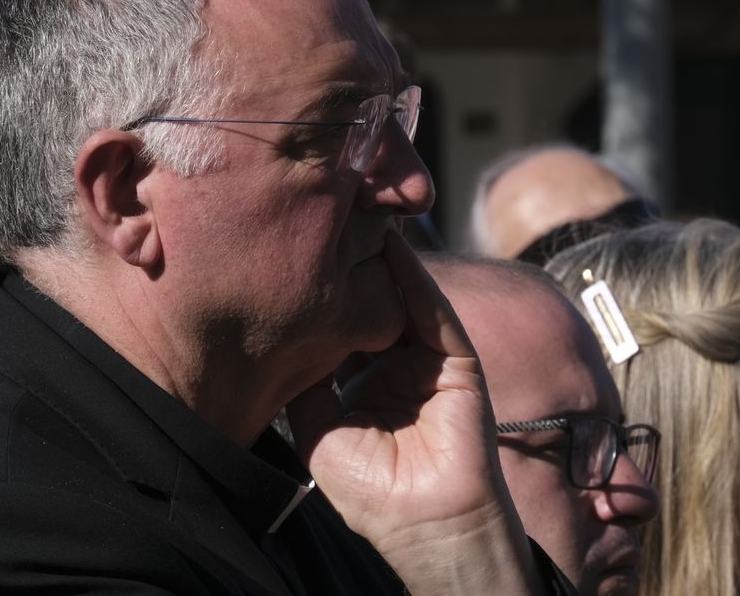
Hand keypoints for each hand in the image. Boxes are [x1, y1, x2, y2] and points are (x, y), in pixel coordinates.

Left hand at [286, 230, 541, 595]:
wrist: (426, 524)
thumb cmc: (372, 493)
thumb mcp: (319, 431)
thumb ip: (306, 381)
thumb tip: (280, 336)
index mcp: (365, 384)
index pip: (344, 326)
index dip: (321, 296)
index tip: (289, 258)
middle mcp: (398, 366)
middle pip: (374, 304)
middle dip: (351, 267)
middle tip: (322, 222)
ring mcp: (430, 362)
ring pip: (404, 299)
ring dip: (382, 261)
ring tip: (356, 216)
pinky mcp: (459, 362)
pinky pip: (434, 312)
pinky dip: (415, 279)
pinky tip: (393, 247)